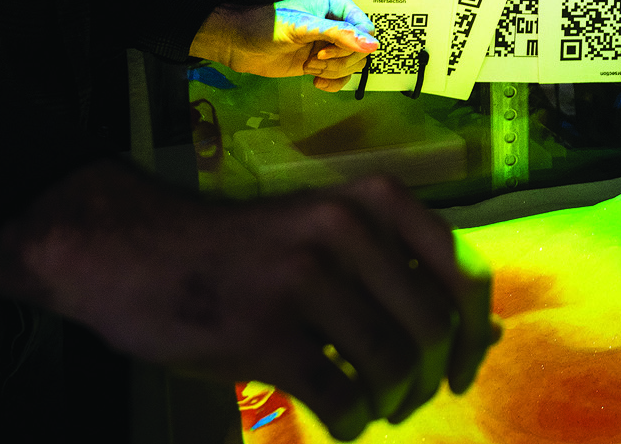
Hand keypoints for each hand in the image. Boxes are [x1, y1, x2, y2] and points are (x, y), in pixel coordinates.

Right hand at [0, 162, 498, 440]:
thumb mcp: (328, 231)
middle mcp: (343, 230)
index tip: (465, 367)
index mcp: (371, 201)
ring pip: (390, 364)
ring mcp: (302, 280)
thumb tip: (487, 331)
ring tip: (375, 407)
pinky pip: (340, 394)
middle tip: (411, 397)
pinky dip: (353, 420)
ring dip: (392, 401)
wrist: (133, 252)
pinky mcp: (263, 333)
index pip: (461, 269)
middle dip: (431, 377)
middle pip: (430, 327)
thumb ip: (400, 268)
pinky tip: (343, 420)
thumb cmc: (246, 249)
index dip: (475, 331)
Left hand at [190, 0, 381, 91]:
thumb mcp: (302, 27)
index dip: (351, 44)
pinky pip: (342, 77)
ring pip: (353, 65)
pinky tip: (315, 82)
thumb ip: (338, 33)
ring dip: (332, 71)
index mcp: (336, 6)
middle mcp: (336, 24)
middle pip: (362, 50)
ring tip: (309, 66)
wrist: (238, 44)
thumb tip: (373, 44)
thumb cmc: (265, 26)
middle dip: (339, 60)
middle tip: (313, 59)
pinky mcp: (321, 63)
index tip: (324, 50)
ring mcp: (330, 45)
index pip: (365, 28)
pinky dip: (332, 83)